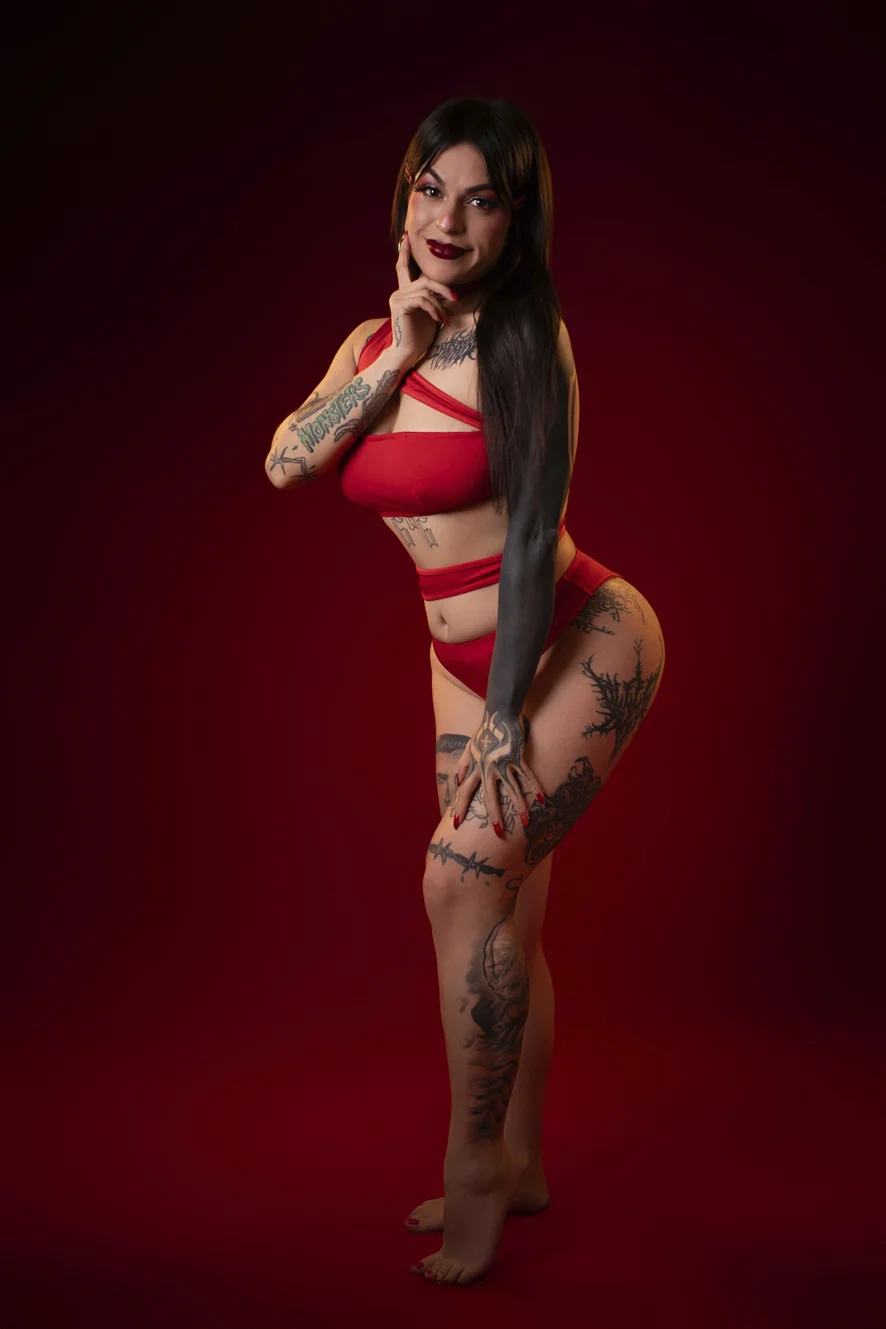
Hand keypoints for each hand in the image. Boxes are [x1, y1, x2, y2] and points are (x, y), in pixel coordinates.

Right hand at [390, 232, 459, 364]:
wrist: (407, 354)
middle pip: (424, 279)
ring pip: (425, 289)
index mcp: (404, 292)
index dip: (405, 252)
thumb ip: (432, 298)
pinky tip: (439, 320)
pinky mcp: (400, 306)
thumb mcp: (429, 313)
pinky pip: (423, 300)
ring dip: (440, 303)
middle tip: (456, 297)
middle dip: (442, 287)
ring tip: (445, 318)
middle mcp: (398, 292)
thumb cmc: (419, 337)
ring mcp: (397, 298)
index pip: (403, 267)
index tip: (407, 236)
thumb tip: (448, 291)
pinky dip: (435, 309)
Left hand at [450, 709, 545, 838]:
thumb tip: (458, 782)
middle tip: (498, 833)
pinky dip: (535, 788)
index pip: (464, 791)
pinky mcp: (518, 757)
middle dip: (494, 815)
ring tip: (526, 823)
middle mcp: (488, 768)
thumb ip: (462, 765)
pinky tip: (543, 801)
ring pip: (512, 789)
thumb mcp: (468, 747)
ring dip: (520, 807)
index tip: (455, 824)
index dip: (460, 807)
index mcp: (475, 767)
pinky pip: (527, 776)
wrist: (499, 714)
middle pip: (490, 796)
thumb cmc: (484, 731)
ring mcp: (504, 763)